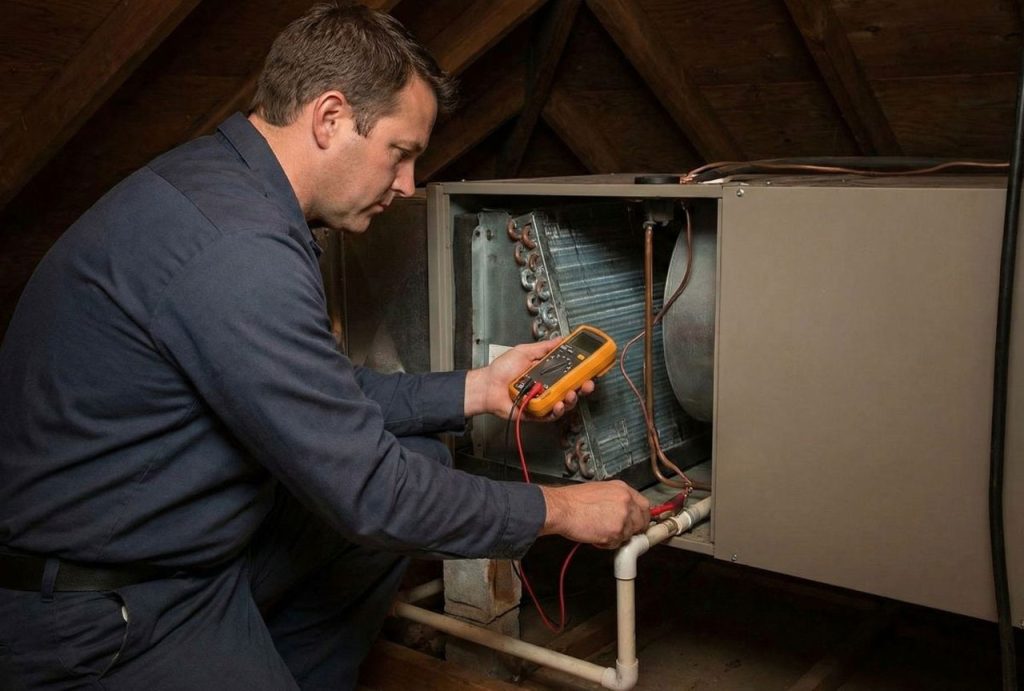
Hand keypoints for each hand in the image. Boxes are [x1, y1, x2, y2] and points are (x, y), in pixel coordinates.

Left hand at [464, 340, 594, 419]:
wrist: (487, 385)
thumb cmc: (502, 370)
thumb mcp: (525, 351)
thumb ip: (544, 347)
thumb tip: (561, 339)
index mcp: (548, 373)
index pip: (570, 373)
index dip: (582, 372)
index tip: (591, 368)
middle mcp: (548, 387)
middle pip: (572, 389)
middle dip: (583, 387)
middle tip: (587, 384)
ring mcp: (543, 400)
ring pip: (565, 403)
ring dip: (571, 399)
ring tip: (571, 393)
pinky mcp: (537, 413)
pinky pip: (551, 414)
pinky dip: (556, 410)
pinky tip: (558, 404)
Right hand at [538, 481, 649, 548]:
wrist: (562, 508)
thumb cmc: (573, 500)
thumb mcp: (599, 490)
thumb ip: (615, 500)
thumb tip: (623, 511)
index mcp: (622, 489)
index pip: (644, 505)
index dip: (641, 516)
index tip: (639, 522)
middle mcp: (626, 501)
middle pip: (642, 521)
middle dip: (634, 529)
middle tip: (621, 531)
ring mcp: (622, 517)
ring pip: (629, 535)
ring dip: (617, 537)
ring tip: (600, 530)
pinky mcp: (615, 532)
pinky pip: (617, 544)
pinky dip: (607, 543)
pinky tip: (596, 535)